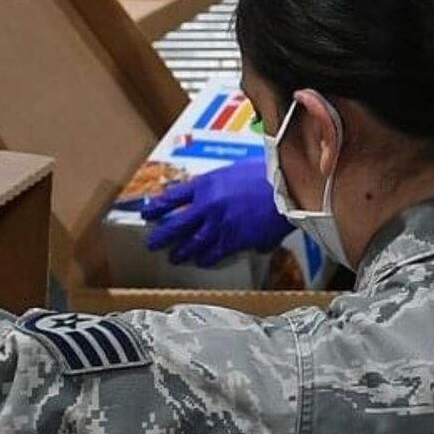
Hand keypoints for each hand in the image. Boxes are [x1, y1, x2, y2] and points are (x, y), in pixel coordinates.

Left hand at [143, 159, 287, 266]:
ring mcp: (218, 224)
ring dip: (181, 252)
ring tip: (174, 257)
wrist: (285, 188)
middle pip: (175, 224)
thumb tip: (210, 196)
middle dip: (161, 236)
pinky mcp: (233, 239)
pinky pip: (214, 253)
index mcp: (205, 184)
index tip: (148, 213)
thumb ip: (219, 185)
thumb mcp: (235, 171)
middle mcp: (207, 205)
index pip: (172, 197)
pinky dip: (206, 258)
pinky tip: (201, 261)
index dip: (157, 207)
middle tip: (152, 243)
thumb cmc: (266, 174)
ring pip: (192, 243)